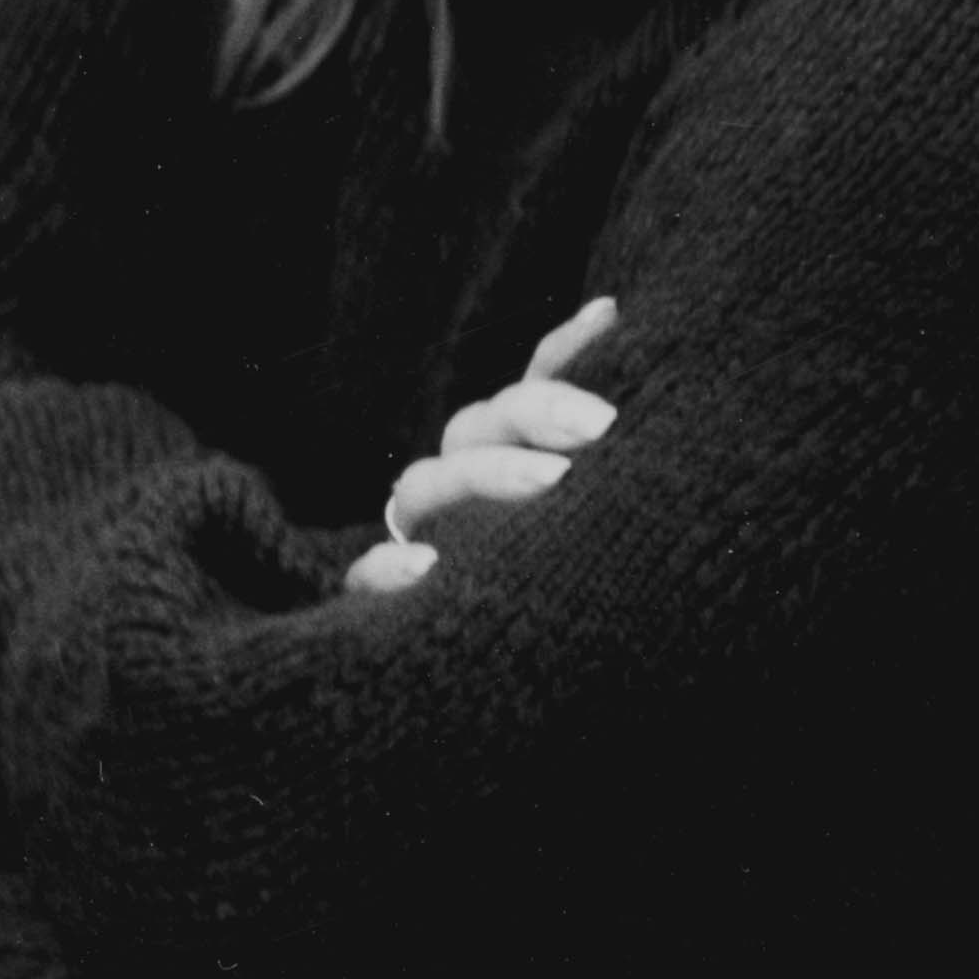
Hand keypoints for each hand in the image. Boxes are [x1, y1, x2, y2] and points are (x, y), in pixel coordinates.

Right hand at [342, 296, 617, 591]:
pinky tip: (426, 567)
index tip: (609, 320)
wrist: (522, 668)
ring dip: (483, 475)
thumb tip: (610, 310)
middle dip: (537, 413)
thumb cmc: (567, 575)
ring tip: (553, 479)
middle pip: (477, 427)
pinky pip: (367, 578)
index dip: (562, 352)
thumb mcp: (599, 501)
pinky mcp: (390, 600)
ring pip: (425, 486)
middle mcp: (459, 487)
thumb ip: (596, 424)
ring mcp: (422, 537)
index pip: (527, 391)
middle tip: (601, 424)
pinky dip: (388, 568)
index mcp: (505, 455)